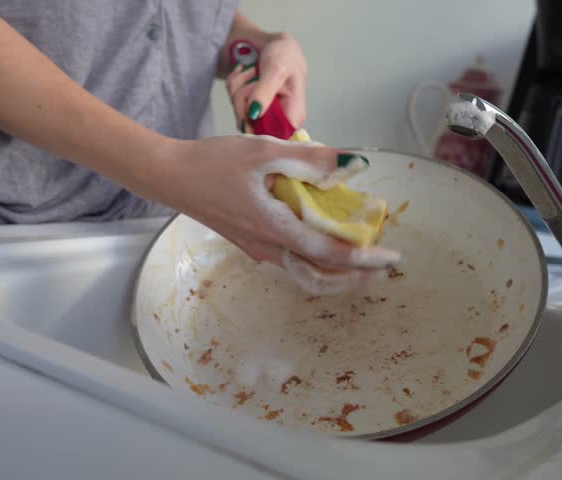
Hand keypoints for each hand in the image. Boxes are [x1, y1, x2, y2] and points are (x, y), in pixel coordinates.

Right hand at [152, 135, 400, 294]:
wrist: (169, 176)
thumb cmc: (213, 162)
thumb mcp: (264, 151)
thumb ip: (310, 159)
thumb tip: (352, 166)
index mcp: (274, 228)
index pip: (328, 254)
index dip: (364, 259)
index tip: (392, 259)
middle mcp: (268, 248)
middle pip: (319, 276)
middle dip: (355, 278)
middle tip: (383, 271)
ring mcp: (257, 250)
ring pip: (305, 272)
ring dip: (336, 271)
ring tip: (362, 261)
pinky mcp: (251, 244)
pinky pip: (291, 261)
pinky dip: (316, 261)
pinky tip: (326, 244)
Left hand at [225, 33, 306, 132]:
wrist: (272, 43)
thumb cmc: (284, 55)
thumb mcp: (276, 69)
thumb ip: (265, 92)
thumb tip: (254, 114)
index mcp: (293, 117)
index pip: (272, 137)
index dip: (256, 125)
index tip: (252, 106)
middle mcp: (278, 120)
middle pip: (251, 125)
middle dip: (245, 98)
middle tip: (255, 77)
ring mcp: (261, 114)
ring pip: (239, 112)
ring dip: (240, 86)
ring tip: (255, 71)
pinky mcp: (250, 108)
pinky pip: (233, 102)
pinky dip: (236, 83)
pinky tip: (248, 73)